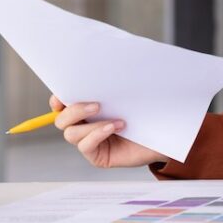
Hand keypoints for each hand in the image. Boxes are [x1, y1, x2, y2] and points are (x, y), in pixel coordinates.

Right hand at [50, 94, 169, 168]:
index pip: (63, 103)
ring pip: (71, 133)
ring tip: (114, 118)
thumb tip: (106, 66)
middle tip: (96, 105)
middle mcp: (85, 124)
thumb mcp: (131, 94)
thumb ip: (115, 85)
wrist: (164, 135)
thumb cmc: (147, 112)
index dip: (58, 98)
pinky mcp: (97, 155)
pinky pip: (86, 146)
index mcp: (88, 107)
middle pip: (62, 119)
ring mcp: (90, 141)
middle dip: (74, 110)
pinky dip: (98, 134)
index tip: (63, 94)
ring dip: (91, 124)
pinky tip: (116, 127)